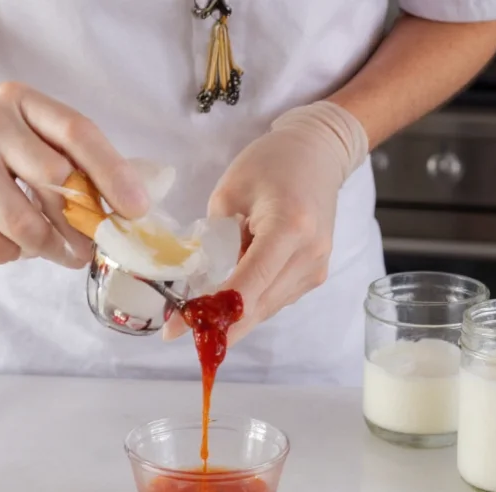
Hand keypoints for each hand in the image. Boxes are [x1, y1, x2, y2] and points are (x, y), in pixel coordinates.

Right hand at [0, 82, 148, 266]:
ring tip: (50, 249)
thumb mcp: (20, 135)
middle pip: (57, 185)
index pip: (77, 132)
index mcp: (17, 101)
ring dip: (47, 248)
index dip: (113, 173)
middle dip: (81, 226)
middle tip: (90, 247)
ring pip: (27, 228)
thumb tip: (124, 207)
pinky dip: (7, 254)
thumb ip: (66, 159)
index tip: (136, 209)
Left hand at [163, 101, 367, 344]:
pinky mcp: (316, 274)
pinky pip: (276, 299)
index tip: (177, 331)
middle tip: (179, 333)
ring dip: (233, 318)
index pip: (248, 286)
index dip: (212, 314)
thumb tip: (202, 284)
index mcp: (289, 228)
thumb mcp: (229, 193)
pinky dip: (250, 304)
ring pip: (266, 309)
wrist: (318, 153)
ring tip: (198, 316)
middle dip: (218, 326)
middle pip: (258, 307)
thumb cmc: (271, 163)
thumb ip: (215, 240)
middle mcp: (309, 255)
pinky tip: (227, 300)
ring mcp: (316, 268)